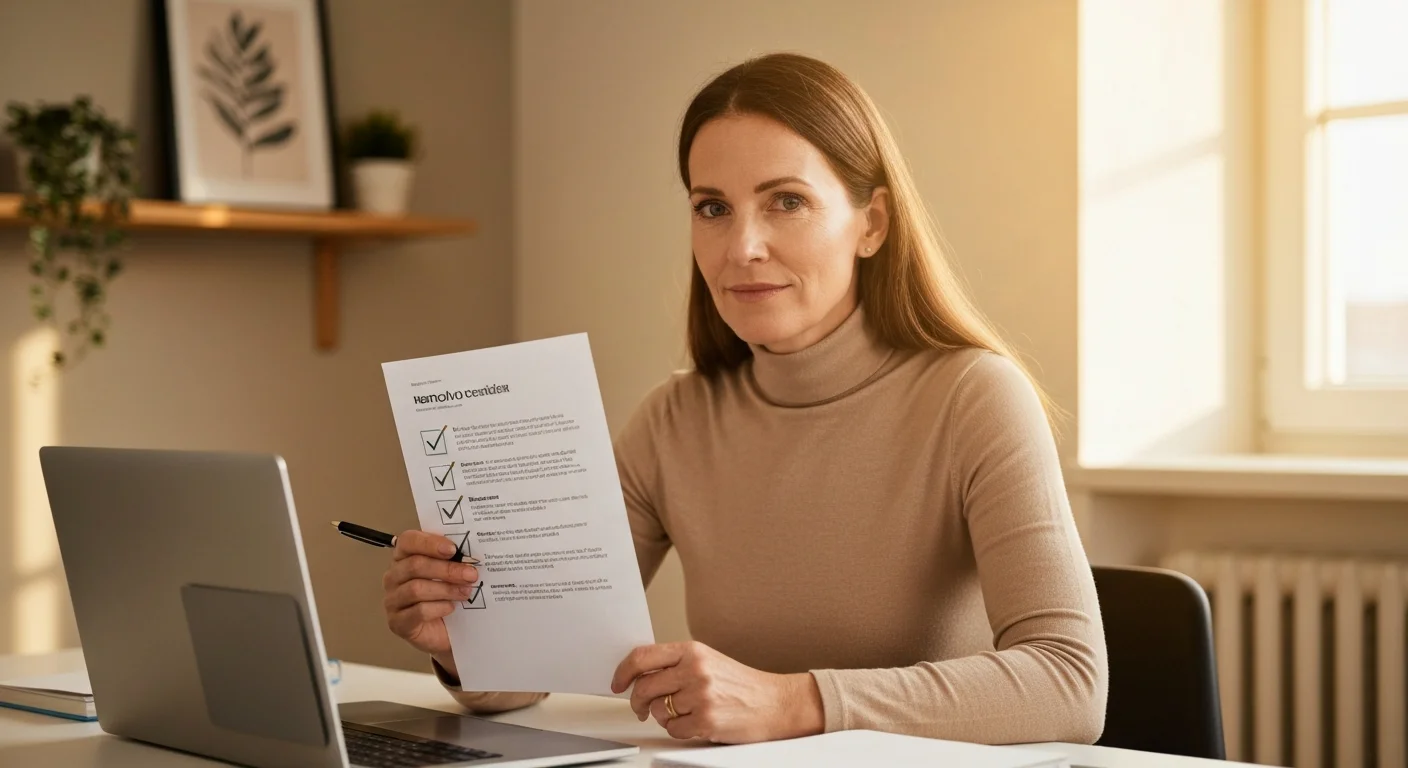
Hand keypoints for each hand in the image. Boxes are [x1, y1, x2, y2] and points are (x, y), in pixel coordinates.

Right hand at [382, 530, 479, 678]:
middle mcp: (393, 577)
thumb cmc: (446, 596)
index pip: (408, 541)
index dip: (429, 543)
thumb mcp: (450, 573)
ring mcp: (392, 600)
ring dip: (446, 589)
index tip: (453, 549)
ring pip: (416, 589)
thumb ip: (453, 559)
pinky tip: (451, 608)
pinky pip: (418, 611)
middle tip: (471, 574)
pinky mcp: (397, 622)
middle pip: (415, 565)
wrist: (446, 632)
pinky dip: (438, 608)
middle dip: (447, 569)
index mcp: (403, 557)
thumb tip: (469, 554)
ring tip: (465, 591)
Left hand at [610, 641, 823, 743]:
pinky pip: (673, 729)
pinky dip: (679, 730)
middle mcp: (695, 669)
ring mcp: (700, 695)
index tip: (617, 683)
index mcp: (692, 650)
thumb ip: (676, 663)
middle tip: (641, 707)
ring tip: (682, 713)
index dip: (622, 672)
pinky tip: (695, 723)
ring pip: (657, 710)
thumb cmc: (741, 684)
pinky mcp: (706, 720)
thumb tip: (638, 673)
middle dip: (638, 701)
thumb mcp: (708, 661)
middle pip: (643, 686)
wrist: (775, 703)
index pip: (642, 657)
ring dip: (662, 716)